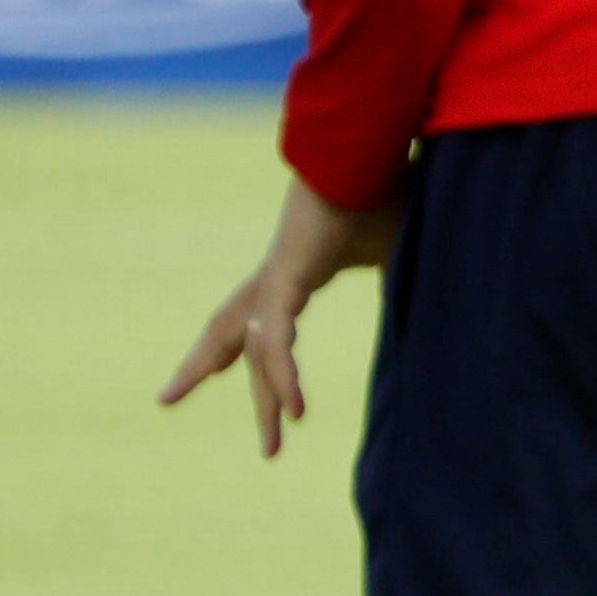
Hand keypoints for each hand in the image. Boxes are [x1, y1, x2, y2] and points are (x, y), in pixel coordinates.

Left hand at [162, 176, 397, 457]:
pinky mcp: (285, 275)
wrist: (366, 151)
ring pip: (254, 346)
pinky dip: (284, 374)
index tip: (218, 371)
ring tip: (275, 444)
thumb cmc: (383, 189)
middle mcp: (276, 273)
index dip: (237, 341)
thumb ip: (398, 277)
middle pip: (229, 329)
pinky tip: (294, 409)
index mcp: (295, 267)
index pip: (259, 312)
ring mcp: (277, 275)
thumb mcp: (394, 247)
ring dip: (264, 396)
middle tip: (168, 398)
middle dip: (202, 365)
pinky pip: (276, 337)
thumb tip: (429, 296)